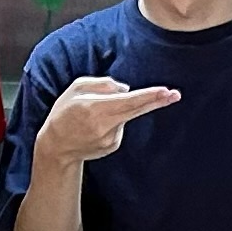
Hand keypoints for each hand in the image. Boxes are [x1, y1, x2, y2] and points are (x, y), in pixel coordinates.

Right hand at [36, 77, 181, 172]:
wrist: (56, 146)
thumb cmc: (64, 112)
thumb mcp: (76, 89)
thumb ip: (102, 84)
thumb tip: (126, 89)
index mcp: (95, 108)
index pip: (128, 101)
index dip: (148, 96)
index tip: (165, 91)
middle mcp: (105, 126)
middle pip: (136, 110)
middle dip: (157, 101)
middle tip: (175, 94)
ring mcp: (110, 139)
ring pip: (125, 116)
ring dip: (119, 110)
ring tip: (94, 114)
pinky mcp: (113, 146)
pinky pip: (120, 126)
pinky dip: (113, 121)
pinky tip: (96, 126)